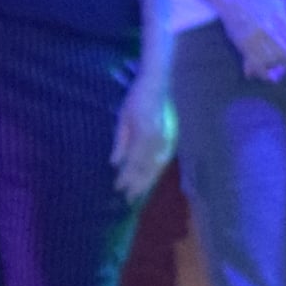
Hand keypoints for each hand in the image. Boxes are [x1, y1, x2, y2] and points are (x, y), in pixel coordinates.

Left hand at [108, 71, 174, 203]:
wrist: (158, 85)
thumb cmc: (135, 99)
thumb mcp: (122, 118)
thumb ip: (120, 142)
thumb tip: (114, 164)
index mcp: (144, 135)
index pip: (134, 163)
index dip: (126, 177)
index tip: (118, 189)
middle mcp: (158, 141)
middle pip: (147, 169)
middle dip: (138, 185)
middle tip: (129, 200)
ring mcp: (167, 141)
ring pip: (157, 167)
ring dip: (148, 182)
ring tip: (139, 194)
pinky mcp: (171, 139)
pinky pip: (163, 160)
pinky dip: (156, 172)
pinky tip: (151, 179)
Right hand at [224, 0, 285, 80]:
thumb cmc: (260, 0)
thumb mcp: (282, 2)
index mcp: (278, 18)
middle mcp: (268, 28)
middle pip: (285, 52)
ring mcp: (255, 38)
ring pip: (272, 59)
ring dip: (276, 64)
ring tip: (277, 65)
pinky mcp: (244, 45)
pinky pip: (256, 63)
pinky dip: (263, 71)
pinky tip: (266, 72)